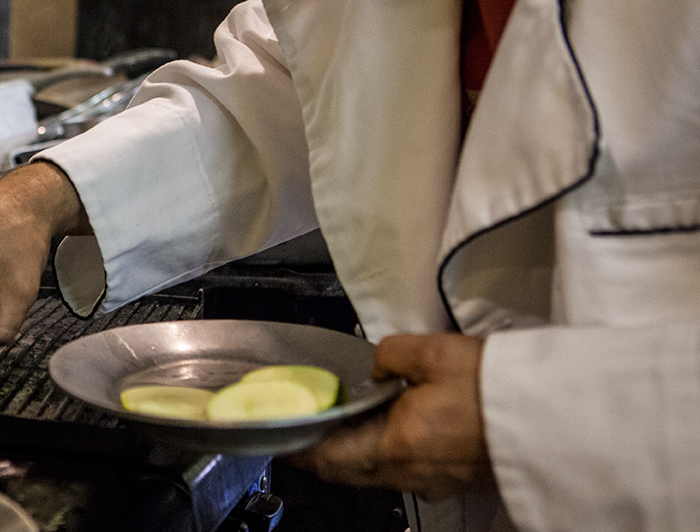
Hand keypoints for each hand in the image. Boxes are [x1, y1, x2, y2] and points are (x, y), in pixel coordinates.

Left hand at [286, 333, 492, 499]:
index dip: (301, 450)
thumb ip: (388, 356)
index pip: (329, 459)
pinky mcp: (456, 479)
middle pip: (350, 472)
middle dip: (325, 454)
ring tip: (347, 426)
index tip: (283, 440)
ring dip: (358, 453)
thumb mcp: (430, 353)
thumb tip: (377, 368)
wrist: (552, 415)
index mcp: (396, 447)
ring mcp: (436, 482)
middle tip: (308, 434)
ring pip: (379, 473)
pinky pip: (408, 471)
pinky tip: (393, 430)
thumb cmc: (495, 387)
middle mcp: (412, 474)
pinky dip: (389, 453)